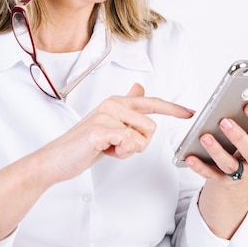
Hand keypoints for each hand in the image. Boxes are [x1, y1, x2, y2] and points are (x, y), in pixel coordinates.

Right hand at [41, 83, 193, 183]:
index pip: (152, 103)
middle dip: (140, 144)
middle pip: (151, 127)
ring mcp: (105, 115)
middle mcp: (113, 104)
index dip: (173, 109)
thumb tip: (139, 87)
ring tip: (109, 148)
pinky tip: (104, 151)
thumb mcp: (109, 122)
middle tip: (118, 146)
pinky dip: (121, 153)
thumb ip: (127, 106)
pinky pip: (129, 143)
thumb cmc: (84, 143)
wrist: (56, 159)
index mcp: (118, 102)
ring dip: (129, 150)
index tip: (190, 113)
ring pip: (142, 138)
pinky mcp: (99, 130)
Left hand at [185, 102, 247, 238]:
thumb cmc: (241, 141)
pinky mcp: (223, 180)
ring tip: (205, 137)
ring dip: (217, 151)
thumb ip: (242, 116)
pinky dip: (200, 166)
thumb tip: (230, 99)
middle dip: (238, 136)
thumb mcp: (247, 128)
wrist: (236, 171)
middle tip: (224, 122)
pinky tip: (190, 157)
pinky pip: (210, 174)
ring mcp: (240, 171)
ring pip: (229, 164)